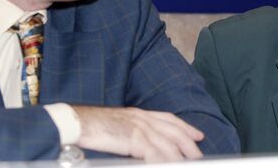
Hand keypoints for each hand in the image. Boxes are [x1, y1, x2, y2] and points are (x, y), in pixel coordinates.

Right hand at [71, 106, 203, 161]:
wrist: (78, 123)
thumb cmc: (93, 126)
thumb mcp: (119, 125)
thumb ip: (133, 132)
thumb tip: (142, 145)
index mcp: (139, 113)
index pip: (169, 119)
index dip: (185, 127)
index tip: (197, 136)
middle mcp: (142, 118)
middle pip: (174, 131)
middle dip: (189, 144)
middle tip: (199, 155)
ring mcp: (139, 127)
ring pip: (168, 144)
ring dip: (180, 157)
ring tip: (189, 164)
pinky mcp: (134, 138)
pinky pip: (155, 154)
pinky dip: (164, 161)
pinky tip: (169, 166)